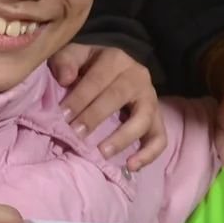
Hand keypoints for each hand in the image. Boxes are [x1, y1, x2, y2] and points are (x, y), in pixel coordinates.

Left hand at [50, 43, 166, 170]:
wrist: (114, 71)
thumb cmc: (89, 67)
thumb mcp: (75, 56)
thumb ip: (65, 61)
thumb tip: (65, 78)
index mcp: (116, 59)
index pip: (98, 79)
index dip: (80, 98)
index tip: (63, 116)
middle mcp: (138, 76)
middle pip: (118, 97)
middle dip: (95, 117)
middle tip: (77, 135)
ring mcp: (151, 98)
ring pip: (143, 119)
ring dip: (122, 138)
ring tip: (102, 153)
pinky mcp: (158, 118)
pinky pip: (160, 138)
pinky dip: (148, 154)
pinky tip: (131, 166)